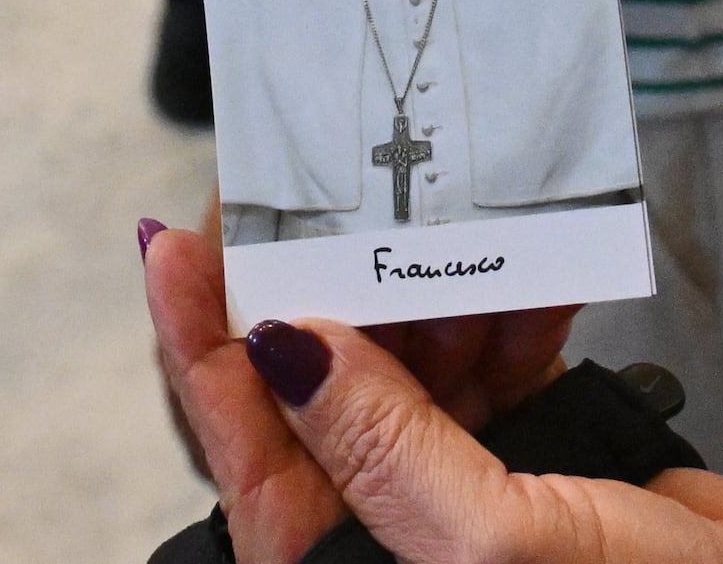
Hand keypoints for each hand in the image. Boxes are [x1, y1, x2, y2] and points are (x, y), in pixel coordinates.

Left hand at [141, 224, 722, 563]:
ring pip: (412, 361)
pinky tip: (538, 271)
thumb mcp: (486, 543)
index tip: (184, 240)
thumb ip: (381, 446)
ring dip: (437, 291)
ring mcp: (461, 491)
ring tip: (458, 236)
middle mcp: (387, 528)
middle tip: (328, 194)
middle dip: (332, 290)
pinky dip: (517, 307)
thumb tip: (289, 345)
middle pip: (318, 389)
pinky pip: (499, 359)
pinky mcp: (537, 458)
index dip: (202, 340)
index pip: (242, 444)